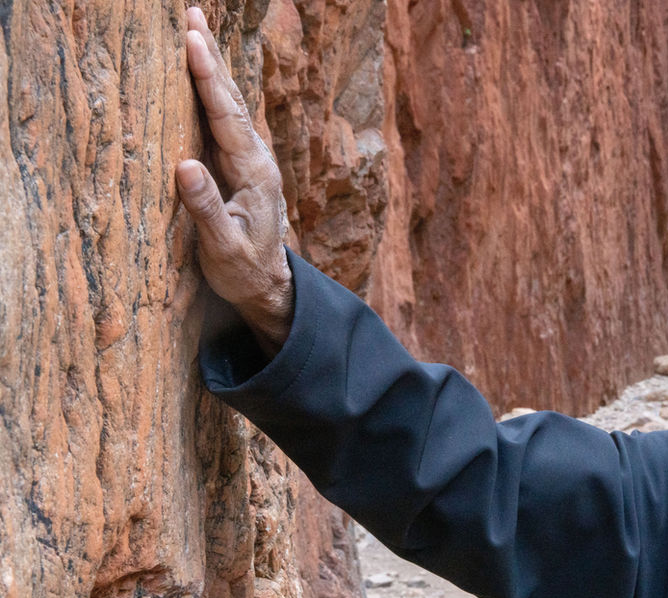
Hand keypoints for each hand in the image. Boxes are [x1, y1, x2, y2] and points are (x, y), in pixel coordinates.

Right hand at [176, 6, 291, 354]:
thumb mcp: (224, 247)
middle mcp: (256, 158)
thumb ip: (206, 208)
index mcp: (255, 173)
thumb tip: (184, 165)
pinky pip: (223, 120)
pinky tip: (199, 72)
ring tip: (193, 29)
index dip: (207, 77)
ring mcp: (250, 159)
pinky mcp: (239, 165)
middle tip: (190, 13)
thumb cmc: (244, 270)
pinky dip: (211, 91)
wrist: (268, 285)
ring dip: (211, 67)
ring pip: (229, 105)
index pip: (228, 116)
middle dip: (210, 56)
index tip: (191, 41)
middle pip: (231, 99)